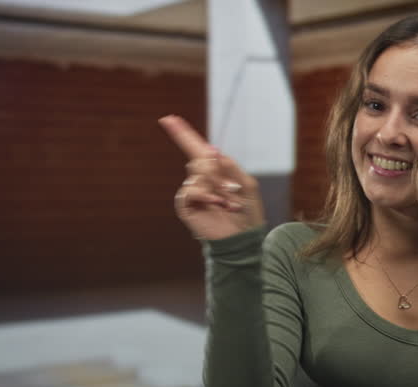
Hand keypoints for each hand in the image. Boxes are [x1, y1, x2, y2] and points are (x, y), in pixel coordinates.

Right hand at [159, 115, 265, 239]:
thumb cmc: (248, 212)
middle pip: (200, 159)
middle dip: (218, 173)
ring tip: (229, 203)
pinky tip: (219, 204)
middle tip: (233, 191)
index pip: (196, 148)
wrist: (242, 237)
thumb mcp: (247, 185)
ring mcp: (192, 191)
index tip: (169, 119)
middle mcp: (200, 178)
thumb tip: (213, 151)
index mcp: (215, 171)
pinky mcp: (186, 205)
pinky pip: (191, 190)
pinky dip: (207, 195)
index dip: (183, 133)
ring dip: (218, 187)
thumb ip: (231, 167)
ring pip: (198, 174)